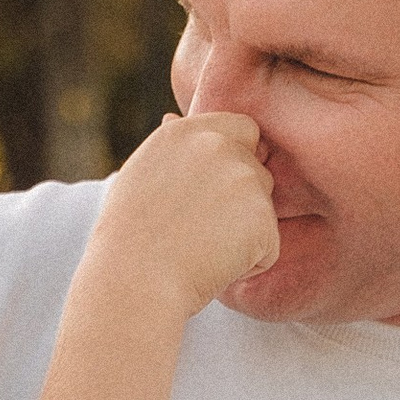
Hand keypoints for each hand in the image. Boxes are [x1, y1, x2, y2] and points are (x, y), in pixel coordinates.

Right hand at [91, 110, 277, 310]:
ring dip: (245, 234)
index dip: (237, 161)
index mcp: (184, 132)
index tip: (212, 195)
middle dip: (242, 202)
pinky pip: (269, 248)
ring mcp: (243, 178)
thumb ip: (173, 151)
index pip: (242, 129)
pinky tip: (212, 267)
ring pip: (265, 209)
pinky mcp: (262, 216)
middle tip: (198, 232)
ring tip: (200, 249)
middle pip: (259, 170)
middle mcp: (217, 144)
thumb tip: (174, 117)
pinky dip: (249, 266)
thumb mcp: (140, 177)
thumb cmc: (129, 241)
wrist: (133, 282)